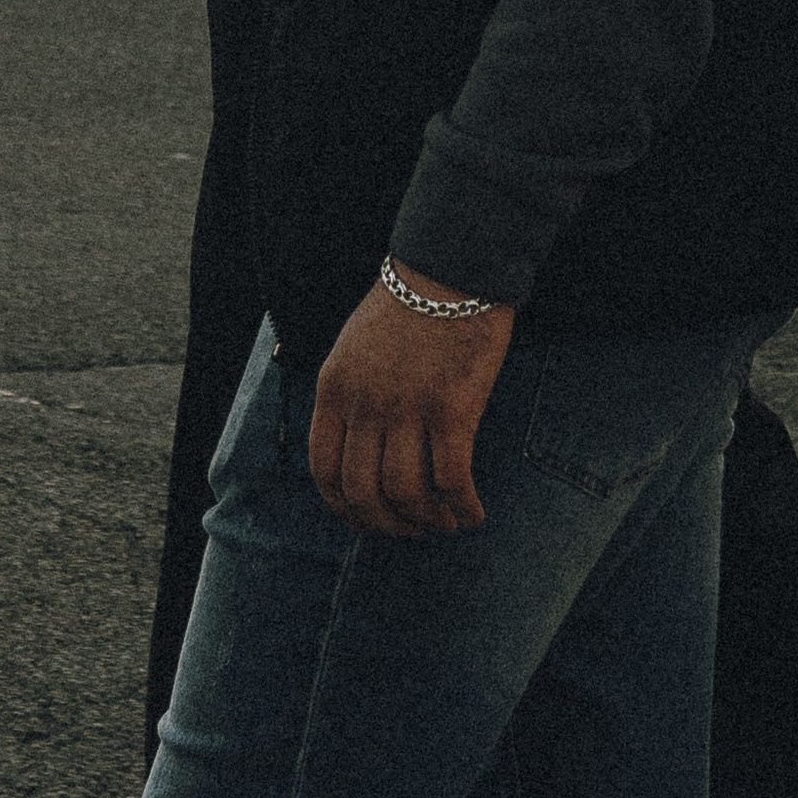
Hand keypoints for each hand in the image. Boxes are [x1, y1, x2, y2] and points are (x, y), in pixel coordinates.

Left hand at [309, 273, 514, 536]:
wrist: (450, 268)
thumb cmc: (408, 306)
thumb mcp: (354, 346)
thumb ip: (350, 395)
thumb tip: (360, 449)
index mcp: (334, 389)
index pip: (325, 471)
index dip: (344, 509)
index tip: (366, 521)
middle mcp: (364, 403)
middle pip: (364, 492)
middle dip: (387, 524)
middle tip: (411, 530)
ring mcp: (407, 407)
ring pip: (407, 494)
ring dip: (427, 521)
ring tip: (445, 523)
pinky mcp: (452, 408)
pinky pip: (452, 479)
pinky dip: (463, 506)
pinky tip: (473, 513)